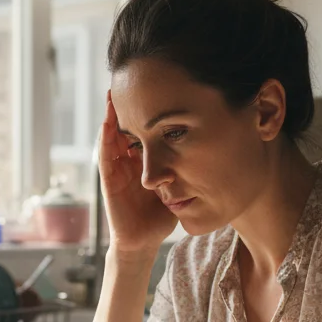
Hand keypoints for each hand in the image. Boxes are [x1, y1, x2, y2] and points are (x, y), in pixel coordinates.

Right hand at [98, 91, 177, 256]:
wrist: (143, 240)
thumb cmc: (159, 215)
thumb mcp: (178, 185)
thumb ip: (188, 170)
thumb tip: (216, 151)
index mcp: (142, 161)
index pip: (142, 130)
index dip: (145, 111)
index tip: (153, 90)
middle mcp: (127, 161)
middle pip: (125, 127)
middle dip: (126, 106)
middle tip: (129, 81)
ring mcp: (116, 169)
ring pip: (112, 135)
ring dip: (111, 115)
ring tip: (112, 92)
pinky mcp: (108, 180)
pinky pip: (105, 154)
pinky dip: (105, 136)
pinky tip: (107, 120)